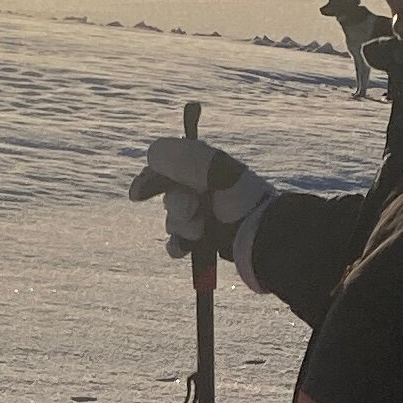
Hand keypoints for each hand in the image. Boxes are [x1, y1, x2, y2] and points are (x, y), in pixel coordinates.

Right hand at [128, 129, 274, 265]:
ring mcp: (206, 217)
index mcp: (209, 168)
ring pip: (172, 221)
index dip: (151, 179)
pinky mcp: (206, 242)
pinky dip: (177, 246)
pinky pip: (178, 244)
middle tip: (192, 209)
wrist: (263, 239)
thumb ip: (181, 156)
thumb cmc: (243, 201)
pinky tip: (184, 248)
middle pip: (168, 196)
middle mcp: (206, 190)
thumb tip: (152, 154)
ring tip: (200, 230)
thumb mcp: (214, 170)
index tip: (138, 195)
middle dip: (175, 204)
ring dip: (180, 226)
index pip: (168, 167)